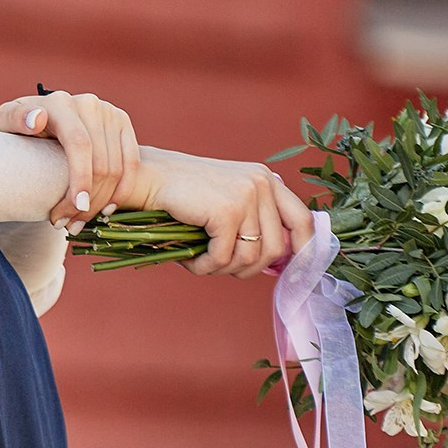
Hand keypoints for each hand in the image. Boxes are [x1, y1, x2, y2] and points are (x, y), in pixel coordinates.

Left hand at [0, 91, 140, 231]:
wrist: (37, 120)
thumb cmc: (18, 128)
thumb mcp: (5, 122)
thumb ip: (13, 119)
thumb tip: (38, 119)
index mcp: (60, 103)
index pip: (79, 144)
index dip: (81, 178)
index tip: (75, 208)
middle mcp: (89, 103)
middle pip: (100, 162)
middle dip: (87, 200)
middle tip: (67, 225)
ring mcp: (109, 112)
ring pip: (116, 168)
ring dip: (101, 202)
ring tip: (79, 223)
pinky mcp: (122, 124)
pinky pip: (132, 164)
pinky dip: (122, 191)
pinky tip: (106, 211)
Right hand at [124, 147, 313, 277]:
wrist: (145, 177)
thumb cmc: (180, 194)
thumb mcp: (226, 199)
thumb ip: (253, 220)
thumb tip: (278, 261)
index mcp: (266, 179)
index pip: (302, 220)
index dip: (302, 250)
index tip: (288, 270)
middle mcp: (262, 183)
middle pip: (276, 248)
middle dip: (248, 268)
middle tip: (219, 266)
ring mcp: (246, 195)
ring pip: (250, 258)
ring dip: (222, 269)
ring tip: (200, 262)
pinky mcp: (226, 211)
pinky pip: (224, 257)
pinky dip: (204, 267)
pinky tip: (190, 260)